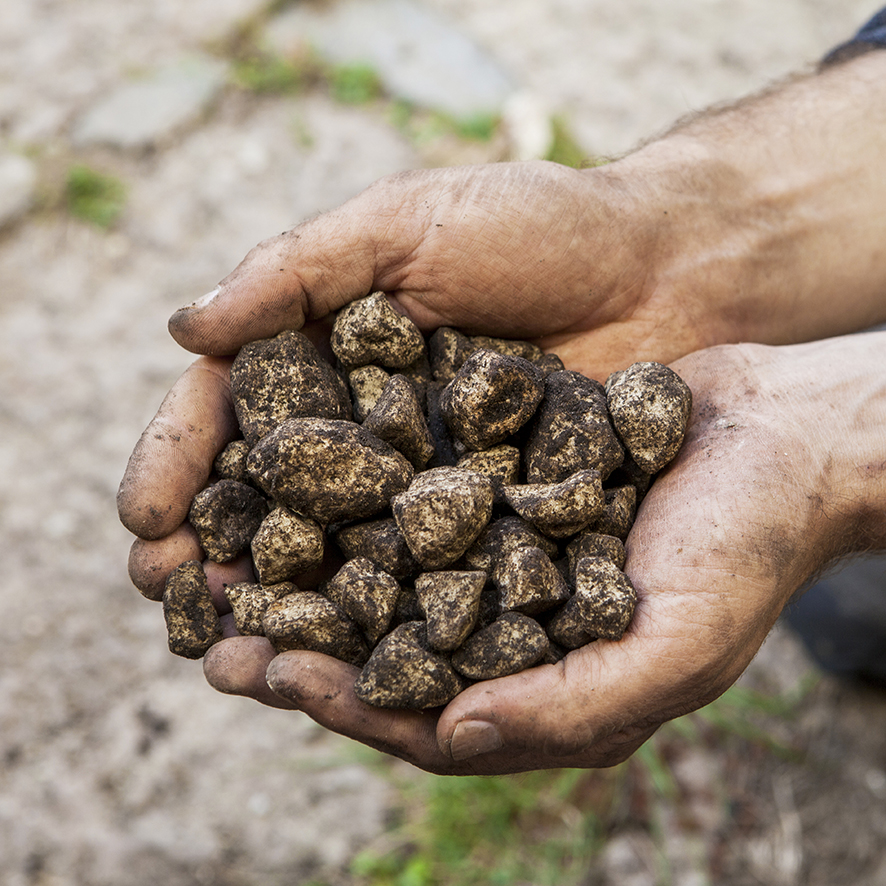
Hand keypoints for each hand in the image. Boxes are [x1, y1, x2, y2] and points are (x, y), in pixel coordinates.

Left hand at [122, 332, 885, 772]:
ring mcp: (502, 551)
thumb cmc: (746, 545)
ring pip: (387, 576)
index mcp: (546, 684)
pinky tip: (303, 475)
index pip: (429, 715)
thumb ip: (572, 710)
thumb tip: (453, 737)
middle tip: (216, 641)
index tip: (271, 678)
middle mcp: (512, 623)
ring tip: (229, 566)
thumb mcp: (677, 646)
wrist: (780, 435)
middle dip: (302, 650)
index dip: (348, 704)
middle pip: (388, 651)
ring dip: (311, 576)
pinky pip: (414, 498)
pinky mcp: (501, 484)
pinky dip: (357, 498)